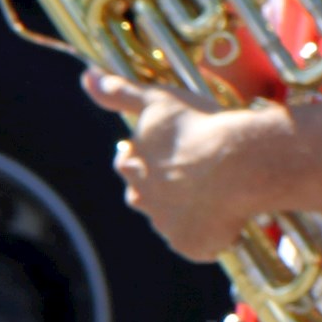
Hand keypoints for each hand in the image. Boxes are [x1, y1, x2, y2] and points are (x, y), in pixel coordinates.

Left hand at [88, 72, 307, 262]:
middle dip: (156, 189)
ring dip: (184, 213)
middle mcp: (145, 200)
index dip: (136, 158)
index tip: (150, 153)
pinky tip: (225, 223)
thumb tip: (85, 76)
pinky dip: (207, 236)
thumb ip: (120, 92)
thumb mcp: (157, 100)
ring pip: (170, 222)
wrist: (236, 163)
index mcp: (134, 166)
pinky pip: (197, 245)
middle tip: (183, 179)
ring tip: (211, 199)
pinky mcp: (192, 245)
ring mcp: (168, 226)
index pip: (126, 164)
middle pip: (142, 198)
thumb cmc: (198, 128)